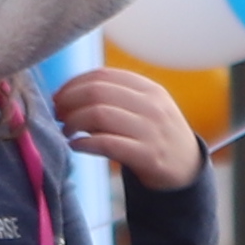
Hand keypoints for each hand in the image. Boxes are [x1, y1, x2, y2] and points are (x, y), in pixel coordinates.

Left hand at [49, 61, 201, 192]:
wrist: (186, 169)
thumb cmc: (155, 136)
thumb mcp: (144, 109)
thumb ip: (113, 99)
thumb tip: (66, 96)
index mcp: (149, 89)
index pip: (103, 75)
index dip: (74, 84)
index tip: (59, 96)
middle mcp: (152, 105)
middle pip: (97, 92)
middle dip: (69, 101)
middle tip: (58, 114)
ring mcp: (151, 130)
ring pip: (99, 114)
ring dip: (73, 121)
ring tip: (66, 130)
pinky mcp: (148, 156)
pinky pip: (107, 144)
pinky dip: (84, 143)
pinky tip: (75, 145)